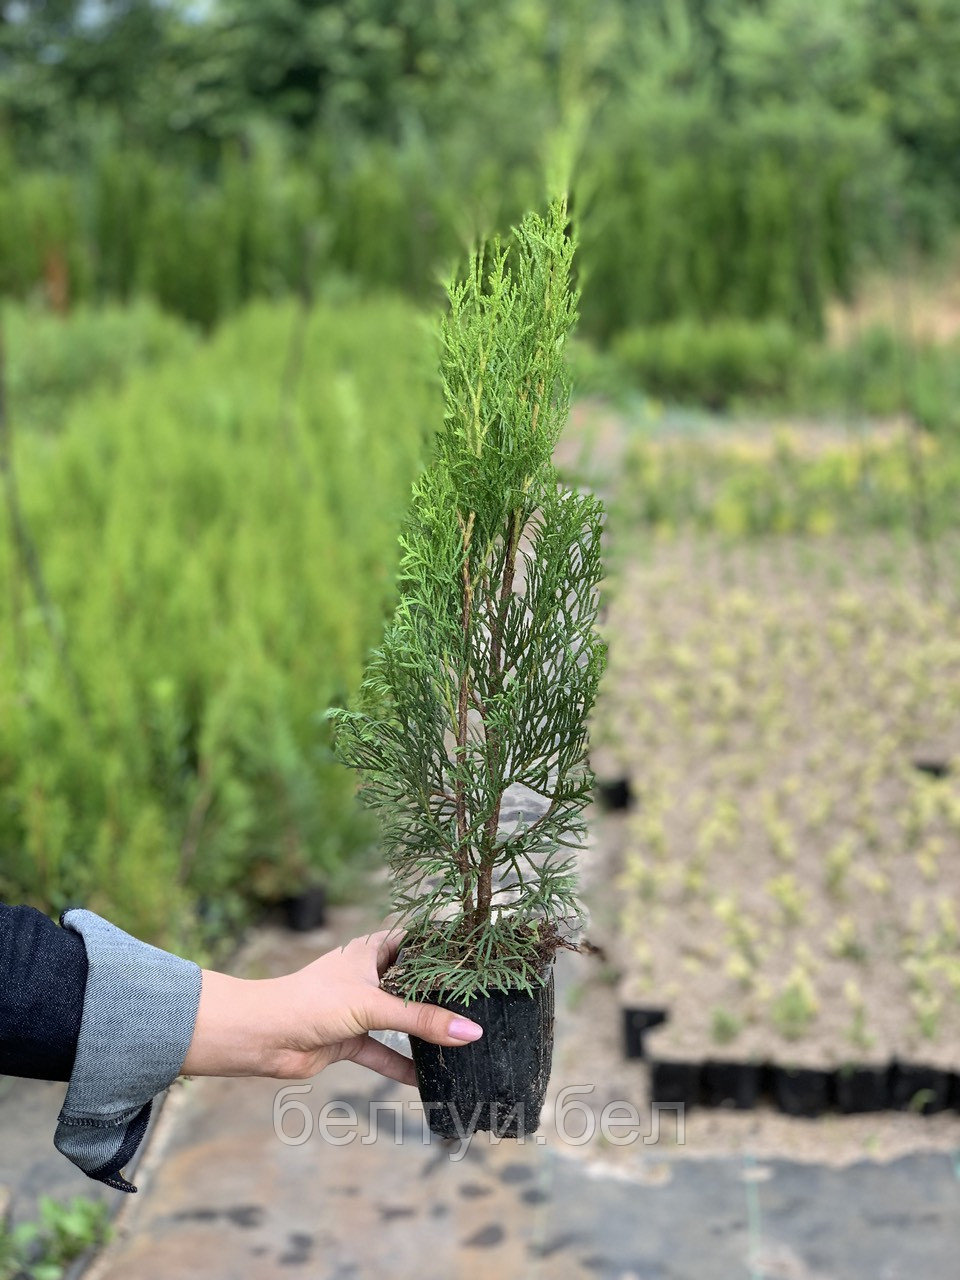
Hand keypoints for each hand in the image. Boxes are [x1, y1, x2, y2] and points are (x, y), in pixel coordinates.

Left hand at [180, 926, 482, 1084]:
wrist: (261, 1037)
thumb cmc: (311, 1002)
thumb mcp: (373, 1006)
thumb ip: (422, 1020)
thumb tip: (471, 1032)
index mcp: (370, 950)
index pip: (416, 942)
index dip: (444, 948)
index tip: (480, 956)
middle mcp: (367, 976)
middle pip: (412, 984)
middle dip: (440, 996)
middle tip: (480, 1004)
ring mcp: (358, 1009)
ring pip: (399, 1020)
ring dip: (422, 1034)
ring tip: (461, 1042)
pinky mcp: (348, 1039)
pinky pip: (383, 1053)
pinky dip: (401, 1065)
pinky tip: (426, 1080)